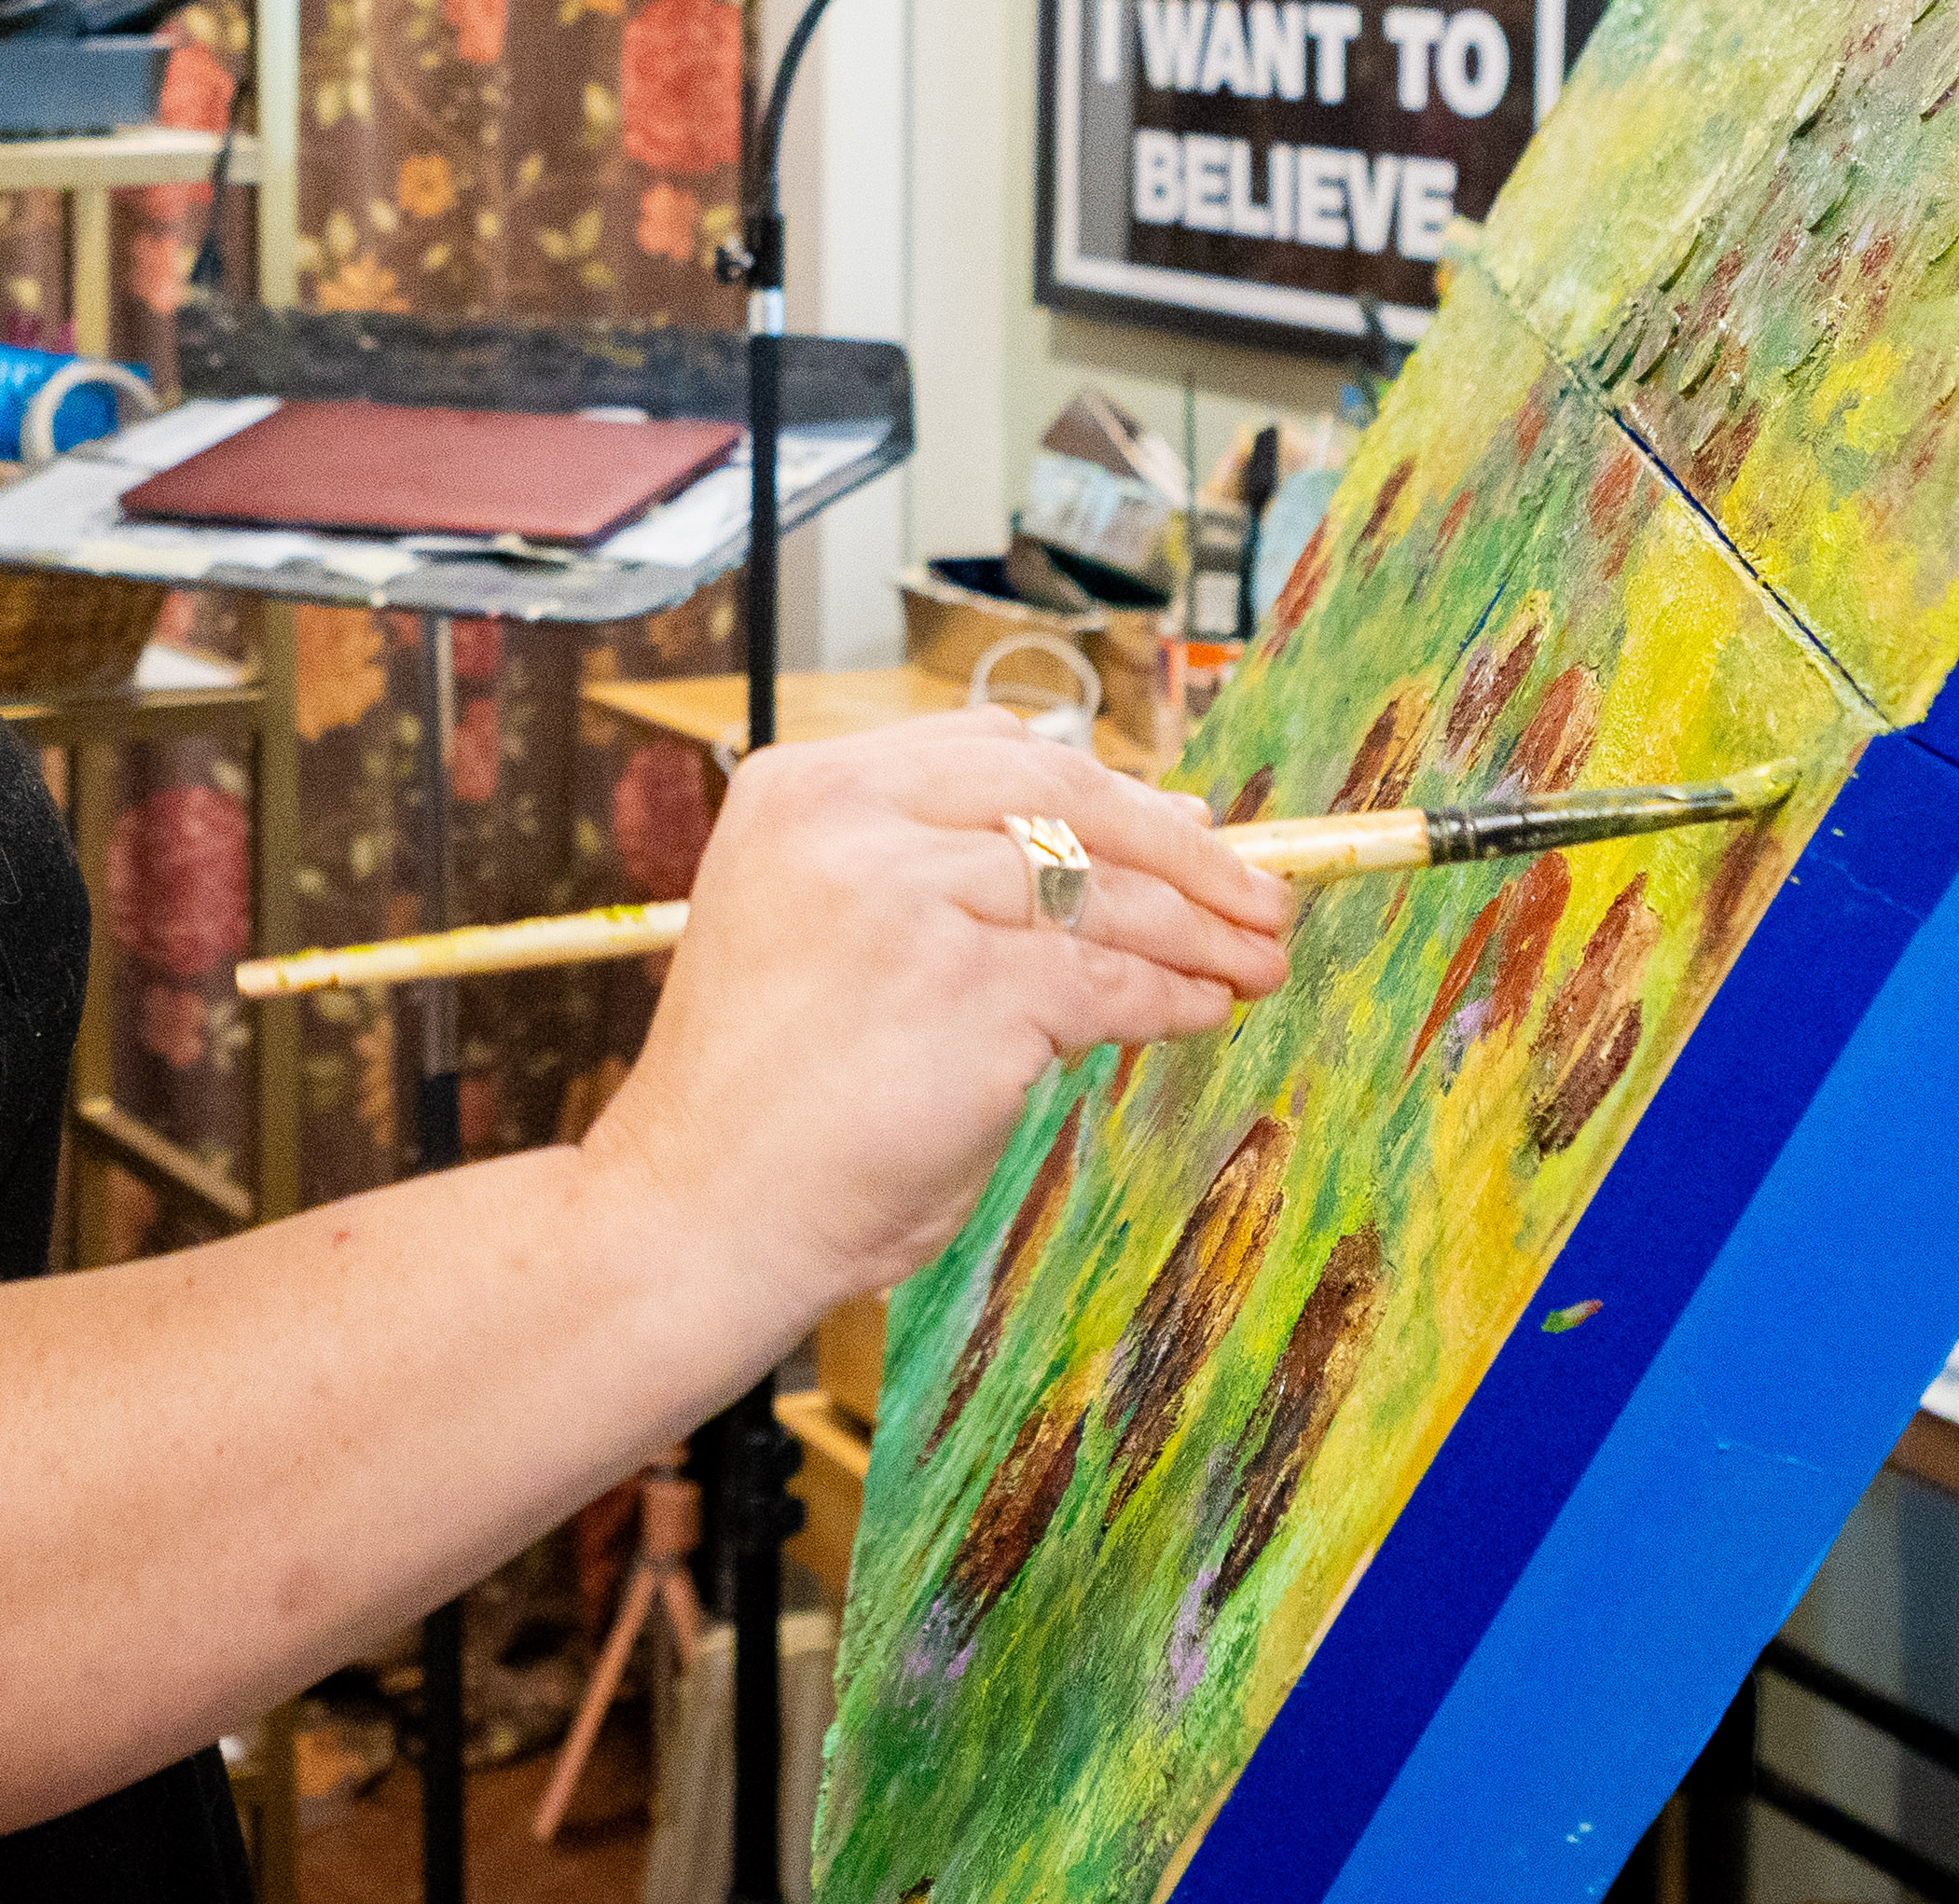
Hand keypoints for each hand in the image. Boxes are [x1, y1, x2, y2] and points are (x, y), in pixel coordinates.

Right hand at [585, 720, 1288, 1315]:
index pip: (995, 749)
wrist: (698, 1209)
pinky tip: (1202, 1011)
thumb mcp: (821, 929)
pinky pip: (1109, 979)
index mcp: (804, 786)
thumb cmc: (767, 1094)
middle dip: (1183, 847)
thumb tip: (1140, 831)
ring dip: (1201, 928)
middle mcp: (850, 821)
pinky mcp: (968, 991)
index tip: (1181, 826)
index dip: (1108, 787)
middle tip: (1260, 892)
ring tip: (1257, 959)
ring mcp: (909, 899)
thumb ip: (938, 870)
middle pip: (1066, 794)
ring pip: (1103, 889)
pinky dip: (1172, 997)